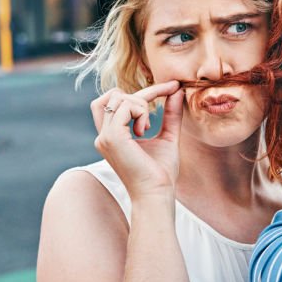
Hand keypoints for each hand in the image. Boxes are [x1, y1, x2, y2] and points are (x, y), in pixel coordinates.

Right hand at [91, 80, 184, 200]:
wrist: (157, 194)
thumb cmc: (161, 173)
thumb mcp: (168, 137)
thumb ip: (170, 115)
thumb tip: (177, 91)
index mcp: (112, 136)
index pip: (118, 102)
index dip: (145, 92)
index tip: (172, 88)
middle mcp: (103, 135)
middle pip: (113, 95)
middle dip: (144, 93)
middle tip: (169, 96)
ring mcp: (105, 136)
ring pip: (117, 97)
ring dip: (140, 104)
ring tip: (148, 127)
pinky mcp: (111, 138)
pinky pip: (124, 106)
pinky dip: (140, 110)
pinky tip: (145, 130)